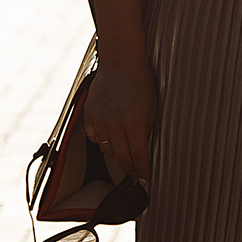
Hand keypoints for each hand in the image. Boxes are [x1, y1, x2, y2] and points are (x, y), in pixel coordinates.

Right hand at [81, 60, 156, 182]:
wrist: (121, 61)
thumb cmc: (141, 83)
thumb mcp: (152, 110)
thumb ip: (147, 133)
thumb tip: (144, 153)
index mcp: (135, 124)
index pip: (139, 158)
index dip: (143, 171)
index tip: (146, 179)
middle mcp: (116, 125)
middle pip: (121, 159)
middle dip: (130, 168)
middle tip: (135, 174)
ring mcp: (100, 120)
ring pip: (107, 150)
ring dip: (116, 153)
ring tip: (123, 151)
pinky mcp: (89, 115)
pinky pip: (94, 137)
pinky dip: (101, 140)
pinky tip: (109, 136)